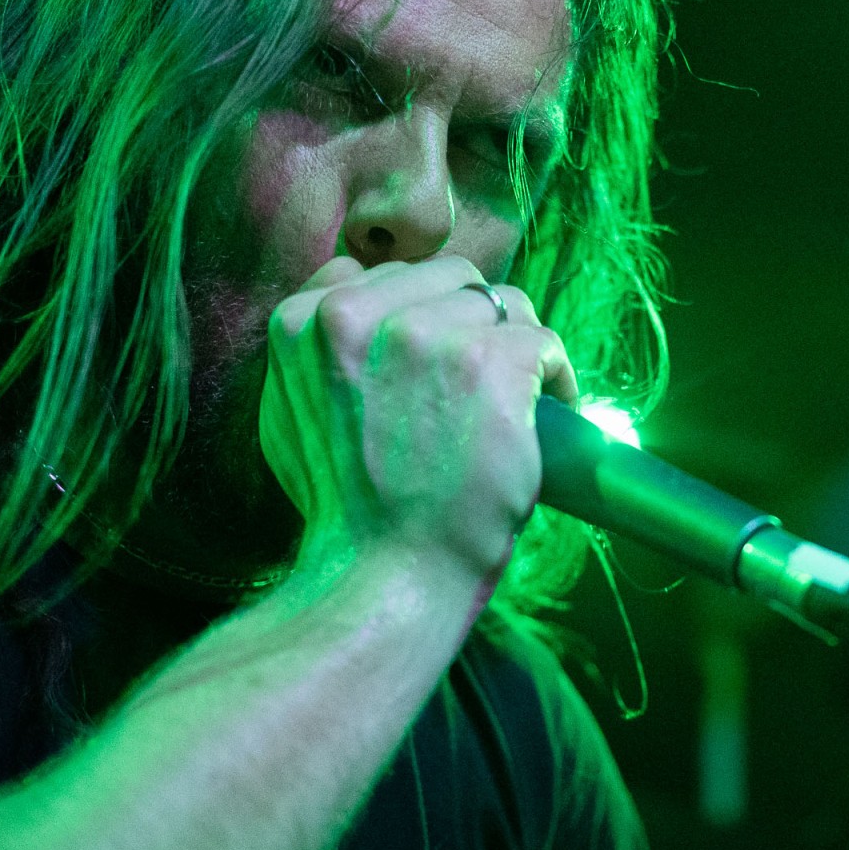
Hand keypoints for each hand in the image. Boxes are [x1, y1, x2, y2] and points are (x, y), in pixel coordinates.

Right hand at [258, 255, 577, 581]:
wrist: (383, 577)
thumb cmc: (344, 511)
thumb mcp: (291, 413)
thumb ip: (319, 350)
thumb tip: (351, 295)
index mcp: (303, 321)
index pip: (383, 272)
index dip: (420, 311)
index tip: (439, 356)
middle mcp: (355, 315)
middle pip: (449, 276)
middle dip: (474, 322)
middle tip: (486, 379)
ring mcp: (423, 336)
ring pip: (502, 302)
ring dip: (519, 345)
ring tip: (524, 394)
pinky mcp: (488, 364)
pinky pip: (544, 340)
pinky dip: (557, 377)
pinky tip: (553, 410)